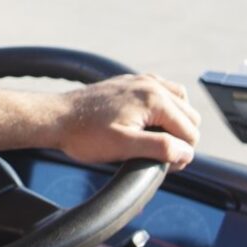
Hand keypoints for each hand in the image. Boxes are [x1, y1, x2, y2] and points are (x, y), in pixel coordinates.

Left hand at [50, 74, 200, 169]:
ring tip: (155, 141)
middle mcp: (152, 85)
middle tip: (158, 157)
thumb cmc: (85, 135)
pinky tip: (149, 122)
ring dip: (175, 122)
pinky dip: (164, 108)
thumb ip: (160, 148)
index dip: (181, 154)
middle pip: (190, 116)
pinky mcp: (131, 82)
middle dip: (181, 139)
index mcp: (154, 99)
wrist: (57, 117)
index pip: (190, 132)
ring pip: (180, 102)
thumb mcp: (124, 147)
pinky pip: (163, 92)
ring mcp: (142, 80)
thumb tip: (187, 152)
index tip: (163, 166)